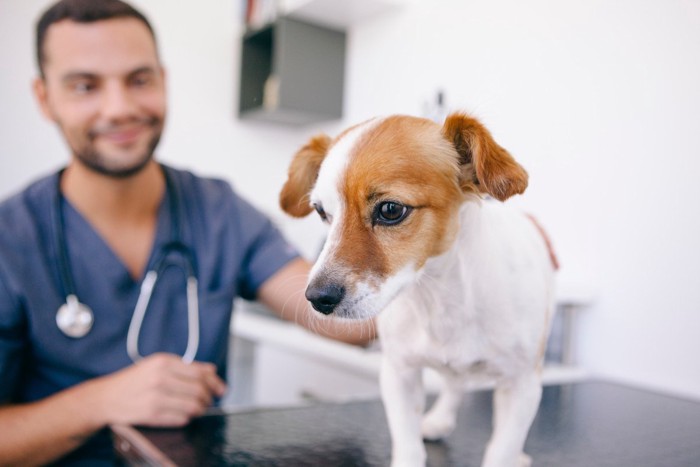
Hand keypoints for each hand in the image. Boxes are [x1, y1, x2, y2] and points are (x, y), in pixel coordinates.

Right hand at [89, 353, 226, 426]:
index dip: (215, 382)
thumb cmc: (134, 380)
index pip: (201, 372)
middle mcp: (161, 378)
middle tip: (210, 400)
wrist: (106, 398)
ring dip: (201, 409)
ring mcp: (156, 397)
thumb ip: (185, 366)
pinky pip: (181, 419)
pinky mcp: (152, 414)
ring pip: (193, 406)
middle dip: (209, 397)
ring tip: (198, 409)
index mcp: (164, 362)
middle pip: (199, 390)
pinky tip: (184, 415)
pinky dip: (187, 418)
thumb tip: (211, 370)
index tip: (221, 388)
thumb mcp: (157, 364)